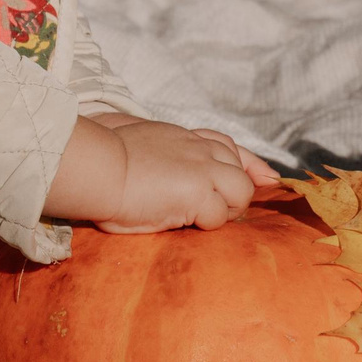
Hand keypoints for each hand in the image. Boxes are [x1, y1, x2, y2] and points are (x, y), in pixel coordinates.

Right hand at [43, 116, 281, 233]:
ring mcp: (202, 168)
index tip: (265, 177)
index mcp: (183, 138)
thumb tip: (156, 168)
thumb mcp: (134, 142)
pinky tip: (181, 221)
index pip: (229, 146)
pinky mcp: (199, 192)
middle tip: (205, 211)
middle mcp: (199, 148)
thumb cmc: (102, 160)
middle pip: (242, 172)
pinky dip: (206, 224)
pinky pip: (219, 216)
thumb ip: (157, 152)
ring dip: (225, 210)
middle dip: (232, 195)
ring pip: (241, 192)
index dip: (250, 165)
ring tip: (196, 218)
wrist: (96, 167)